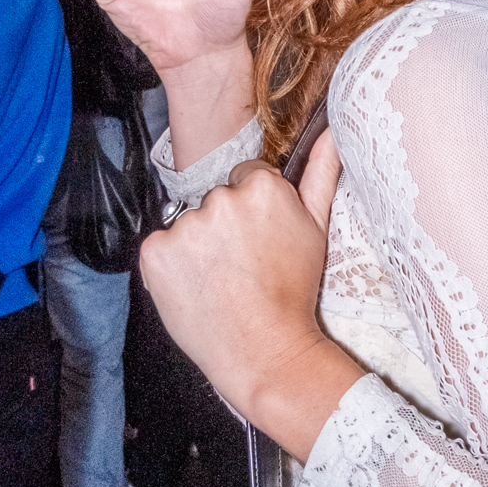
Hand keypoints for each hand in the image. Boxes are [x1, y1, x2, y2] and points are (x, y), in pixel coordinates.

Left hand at [138, 129, 361, 460]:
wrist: (265, 352)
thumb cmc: (293, 293)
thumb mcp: (316, 230)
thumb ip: (320, 174)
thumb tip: (331, 134)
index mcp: (261, 188)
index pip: (244, 180)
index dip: (251, 213)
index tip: (259, 242)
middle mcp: (220, 200)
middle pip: (215, 200)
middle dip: (224, 227)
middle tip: (242, 266)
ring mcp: (185, 227)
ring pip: (187, 225)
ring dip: (197, 248)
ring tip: (221, 282)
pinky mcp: (155, 253)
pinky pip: (160, 247)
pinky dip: (171, 266)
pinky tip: (195, 288)